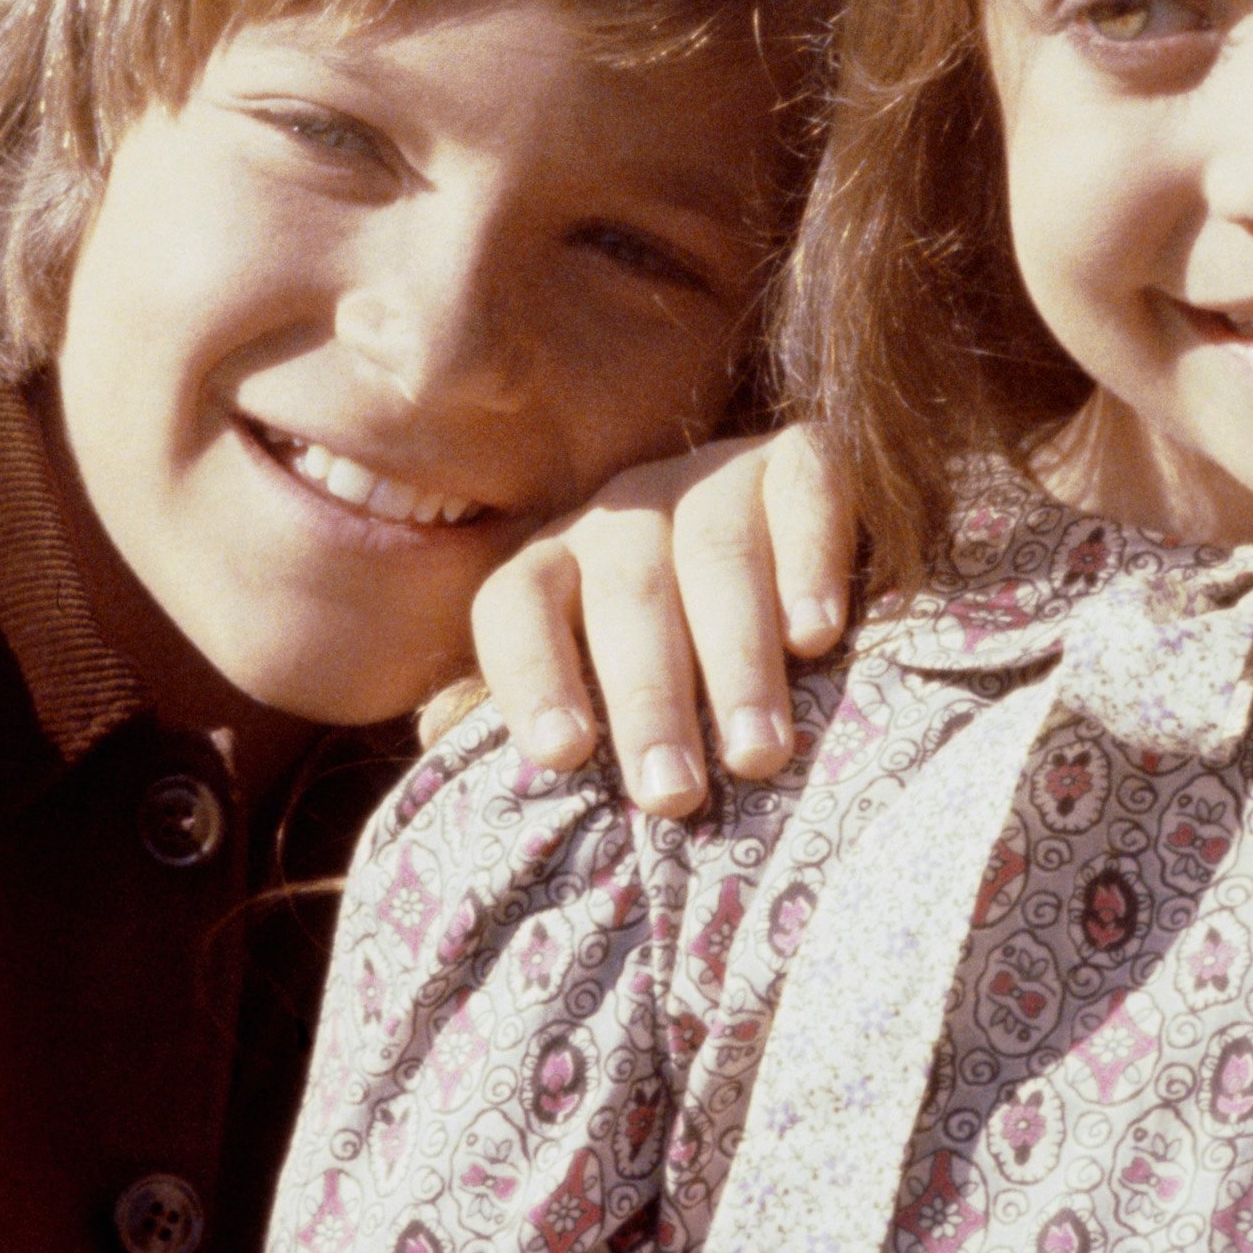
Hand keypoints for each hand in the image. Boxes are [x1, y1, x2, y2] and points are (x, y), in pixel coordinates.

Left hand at [469, 427, 853, 812]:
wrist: (812, 584)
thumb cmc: (690, 671)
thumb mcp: (601, 693)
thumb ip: (539, 718)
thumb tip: (437, 748)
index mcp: (560, 566)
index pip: (517, 605)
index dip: (534, 676)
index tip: (564, 755)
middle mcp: (627, 514)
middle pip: (626, 593)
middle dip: (649, 697)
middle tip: (674, 793)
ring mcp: (715, 477)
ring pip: (716, 553)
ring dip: (735, 659)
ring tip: (756, 752)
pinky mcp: (801, 458)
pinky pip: (802, 493)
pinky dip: (808, 563)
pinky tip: (815, 637)